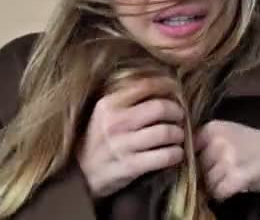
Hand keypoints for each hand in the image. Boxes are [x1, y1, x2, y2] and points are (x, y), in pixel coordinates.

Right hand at [77, 77, 185, 199]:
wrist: (79, 174)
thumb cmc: (97, 140)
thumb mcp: (104, 114)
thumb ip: (128, 99)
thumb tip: (162, 85)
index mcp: (109, 104)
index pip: (145, 86)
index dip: (167, 85)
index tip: (176, 88)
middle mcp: (115, 122)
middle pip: (160, 108)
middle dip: (177, 112)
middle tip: (179, 116)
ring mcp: (123, 145)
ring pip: (166, 132)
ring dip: (178, 134)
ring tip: (177, 136)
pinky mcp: (131, 166)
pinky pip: (164, 156)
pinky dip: (176, 154)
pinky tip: (175, 153)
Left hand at [194, 120, 259, 200]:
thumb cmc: (254, 145)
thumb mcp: (228, 132)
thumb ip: (205, 141)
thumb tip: (181, 157)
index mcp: (212, 127)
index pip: (188, 148)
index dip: (192, 159)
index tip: (202, 163)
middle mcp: (218, 141)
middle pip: (196, 166)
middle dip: (205, 173)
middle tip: (221, 172)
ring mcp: (227, 159)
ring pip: (206, 181)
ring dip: (214, 185)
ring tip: (229, 178)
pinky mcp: (237, 177)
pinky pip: (218, 192)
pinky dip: (222, 194)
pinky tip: (232, 187)